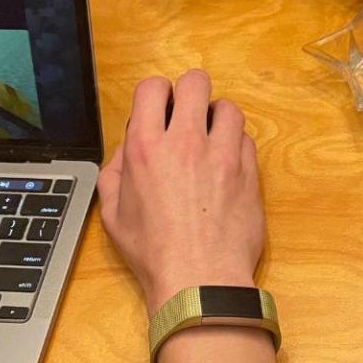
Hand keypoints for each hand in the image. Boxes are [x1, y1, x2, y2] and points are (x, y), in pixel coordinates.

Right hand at [97, 70, 264, 314]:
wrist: (200, 280)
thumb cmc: (154, 253)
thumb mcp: (113, 214)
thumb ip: (115, 172)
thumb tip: (129, 149)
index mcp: (146, 148)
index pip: (153, 87)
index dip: (156, 94)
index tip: (159, 111)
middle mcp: (186, 142)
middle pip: (195, 82)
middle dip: (190, 94)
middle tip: (188, 117)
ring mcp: (223, 154)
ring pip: (227, 107)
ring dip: (216, 119)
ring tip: (211, 141)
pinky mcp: (249, 171)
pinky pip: (246, 139)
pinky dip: (235, 146)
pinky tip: (227, 166)